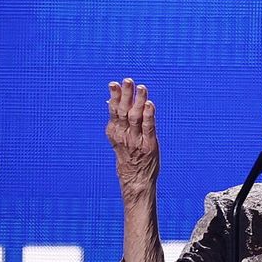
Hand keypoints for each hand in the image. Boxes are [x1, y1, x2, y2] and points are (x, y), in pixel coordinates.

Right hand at [106, 78, 159, 196]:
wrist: (135, 180)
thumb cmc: (128, 157)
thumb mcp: (118, 138)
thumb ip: (116, 120)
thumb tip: (111, 100)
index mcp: (115, 131)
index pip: (114, 110)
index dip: (115, 96)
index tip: (114, 83)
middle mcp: (124, 135)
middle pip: (124, 111)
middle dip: (126, 95)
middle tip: (128, 81)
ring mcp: (136, 140)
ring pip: (136, 117)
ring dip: (138, 101)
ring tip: (142, 88)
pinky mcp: (148, 145)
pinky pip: (148, 128)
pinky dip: (148, 116)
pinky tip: (150, 105)